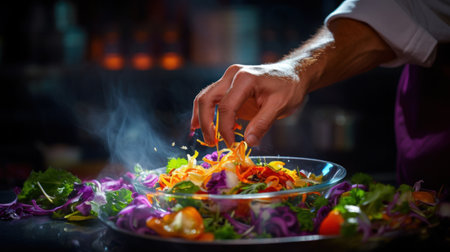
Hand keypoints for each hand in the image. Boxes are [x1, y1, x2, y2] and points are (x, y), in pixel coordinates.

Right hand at [190, 61, 308, 146]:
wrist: (293, 74)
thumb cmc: (289, 88)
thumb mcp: (280, 106)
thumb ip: (262, 124)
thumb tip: (248, 142)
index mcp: (244, 78)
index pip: (226, 107)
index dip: (224, 129)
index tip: (230, 145)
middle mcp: (232, 75)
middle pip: (207, 99)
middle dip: (205, 123)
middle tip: (211, 142)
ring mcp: (228, 79)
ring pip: (205, 97)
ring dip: (201, 118)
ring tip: (206, 137)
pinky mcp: (228, 86)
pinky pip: (212, 99)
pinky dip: (207, 113)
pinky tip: (209, 128)